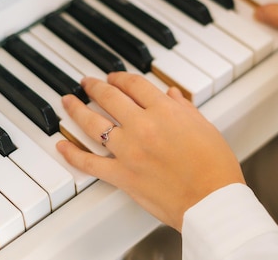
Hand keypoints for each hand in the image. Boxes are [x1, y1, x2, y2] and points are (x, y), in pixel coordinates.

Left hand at [56, 72, 244, 230]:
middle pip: (110, 97)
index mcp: (165, 111)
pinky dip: (72, 153)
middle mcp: (143, 126)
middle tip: (87, 82)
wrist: (212, 201)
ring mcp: (129, 151)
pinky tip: (62, 144)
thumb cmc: (215, 167)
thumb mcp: (204, 127)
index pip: (135, 85)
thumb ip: (184, 108)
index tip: (115, 76)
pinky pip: (89, 162)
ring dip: (77, 109)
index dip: (121, 77)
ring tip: (68, 101)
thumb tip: (172, 95)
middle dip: (95, 86)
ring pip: (93, 124)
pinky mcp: (122, 176)